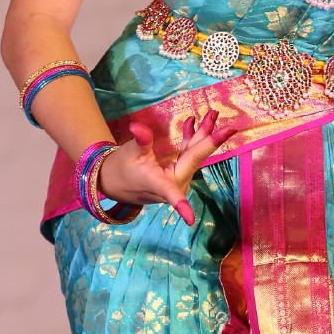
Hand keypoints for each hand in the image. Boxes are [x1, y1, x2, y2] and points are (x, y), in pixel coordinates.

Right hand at [97, 110, 233, 227]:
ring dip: (202, 135)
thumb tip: (138, 127)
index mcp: (159, 185)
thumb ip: (140, 141)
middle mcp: (174, 184)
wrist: (115, 180)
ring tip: (212, 114)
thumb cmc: (121, 169)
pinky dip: (191, 139)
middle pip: (194, 159)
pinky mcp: (178, 172)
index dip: (181, 205)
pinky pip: (189, 155)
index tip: (190, 219)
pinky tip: (193, 123)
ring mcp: (179, 178)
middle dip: (208, 138)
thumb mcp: (130, 153)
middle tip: (218, 117)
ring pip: (194, 155)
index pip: (172, 194)